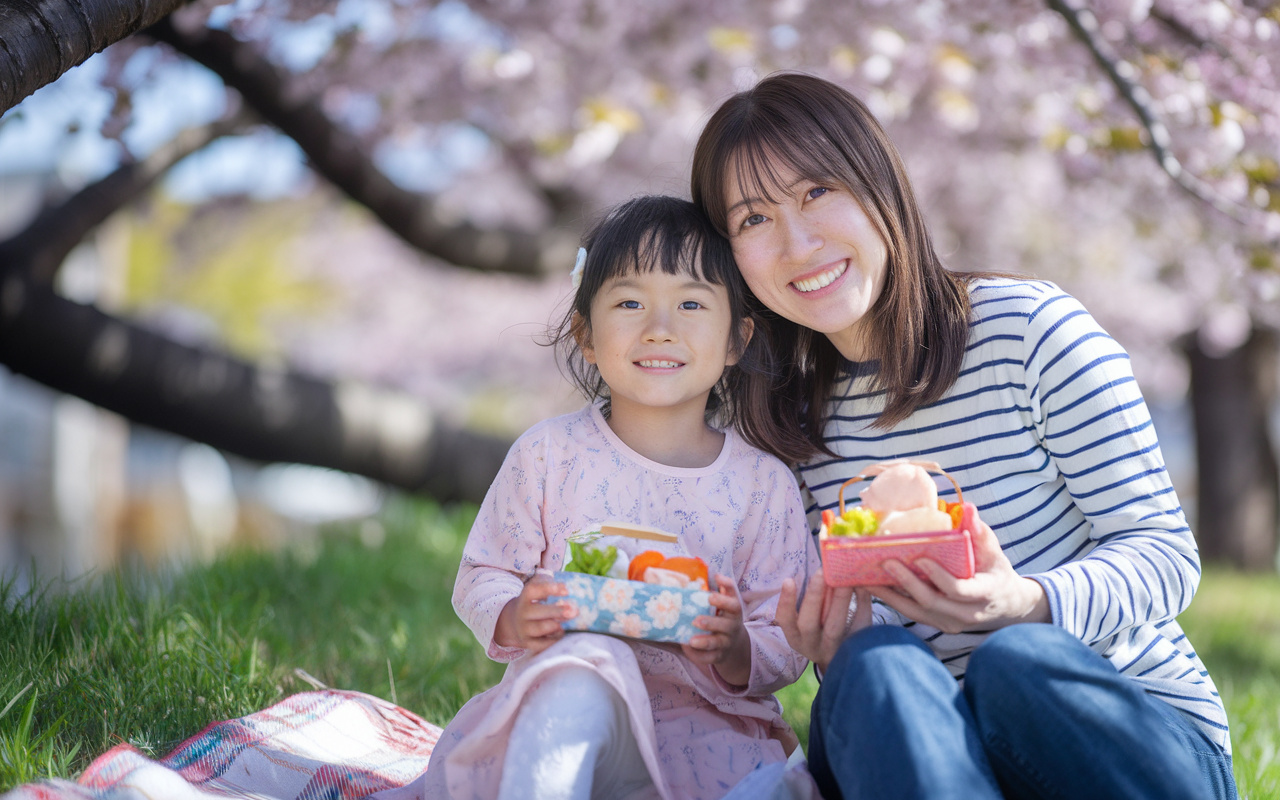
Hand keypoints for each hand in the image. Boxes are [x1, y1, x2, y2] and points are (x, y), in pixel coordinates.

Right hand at [493, 574, 573, 655]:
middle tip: (574, 611)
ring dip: (556, 625)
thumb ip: (550, 585)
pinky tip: (563, 635)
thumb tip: (565, 589)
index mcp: (524, 598)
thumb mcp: (538, 590)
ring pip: (541, 628)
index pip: (533, 590)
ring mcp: (524, 629)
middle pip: (538, 611)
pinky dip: (554, 641)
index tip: (566, 591)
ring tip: (566, 624)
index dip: (548, 589)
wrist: (516, 623)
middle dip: (557, 611)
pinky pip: (543, 644)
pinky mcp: (529, 643)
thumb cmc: (534, 603)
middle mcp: (522, 613)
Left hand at [683, 575, 750, 683]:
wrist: (734, 643)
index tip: (711, 595)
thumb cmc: (725, 616)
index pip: (734, 605)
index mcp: (734, 612)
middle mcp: (732, 628)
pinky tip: (686, 647)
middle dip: (711, 623)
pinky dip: (697, 655)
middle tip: (696, 620)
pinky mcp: (718, 656)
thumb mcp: (728, 602)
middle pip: (726, 626)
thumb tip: (716, 574)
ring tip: (691, 640)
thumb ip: (724, 589)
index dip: (724, 600)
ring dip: (704, 641)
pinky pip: (709, 658)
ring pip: (717, 644)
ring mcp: (726, 643)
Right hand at [775, 570, 872, 672]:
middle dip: (814, 597)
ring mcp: (834, 649)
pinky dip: (862, 604)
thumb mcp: (808, 618)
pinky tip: (862, 585)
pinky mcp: (855, 646)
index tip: (788, 580)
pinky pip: (858, 625)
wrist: (842, 657)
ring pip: (834, 627)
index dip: (786, 601)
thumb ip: (811, 598)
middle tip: (821, 572)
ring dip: (839, 600)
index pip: (786, 620)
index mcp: (796, 636)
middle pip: (809, 624)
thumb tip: (821, 566)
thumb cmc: (820, 628)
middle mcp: (812, 645)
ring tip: (844, 577)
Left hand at [869, 516, 1049, 633]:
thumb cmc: (996, 571)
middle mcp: (967, 614)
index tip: (921, 559)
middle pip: (932, 602)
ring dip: (891, 595)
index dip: (939, 577)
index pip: (959, 590)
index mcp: (984, 594)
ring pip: (917, 612)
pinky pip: (912, 614)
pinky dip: (892, 601)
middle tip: (885, 563)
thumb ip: (980, 532)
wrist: (1006, 604)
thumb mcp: (994, 551)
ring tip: (867, 578)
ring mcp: (952, 623)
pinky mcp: (939, 625)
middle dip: (907, 583)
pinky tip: (874, 586)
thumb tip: (967, 508)